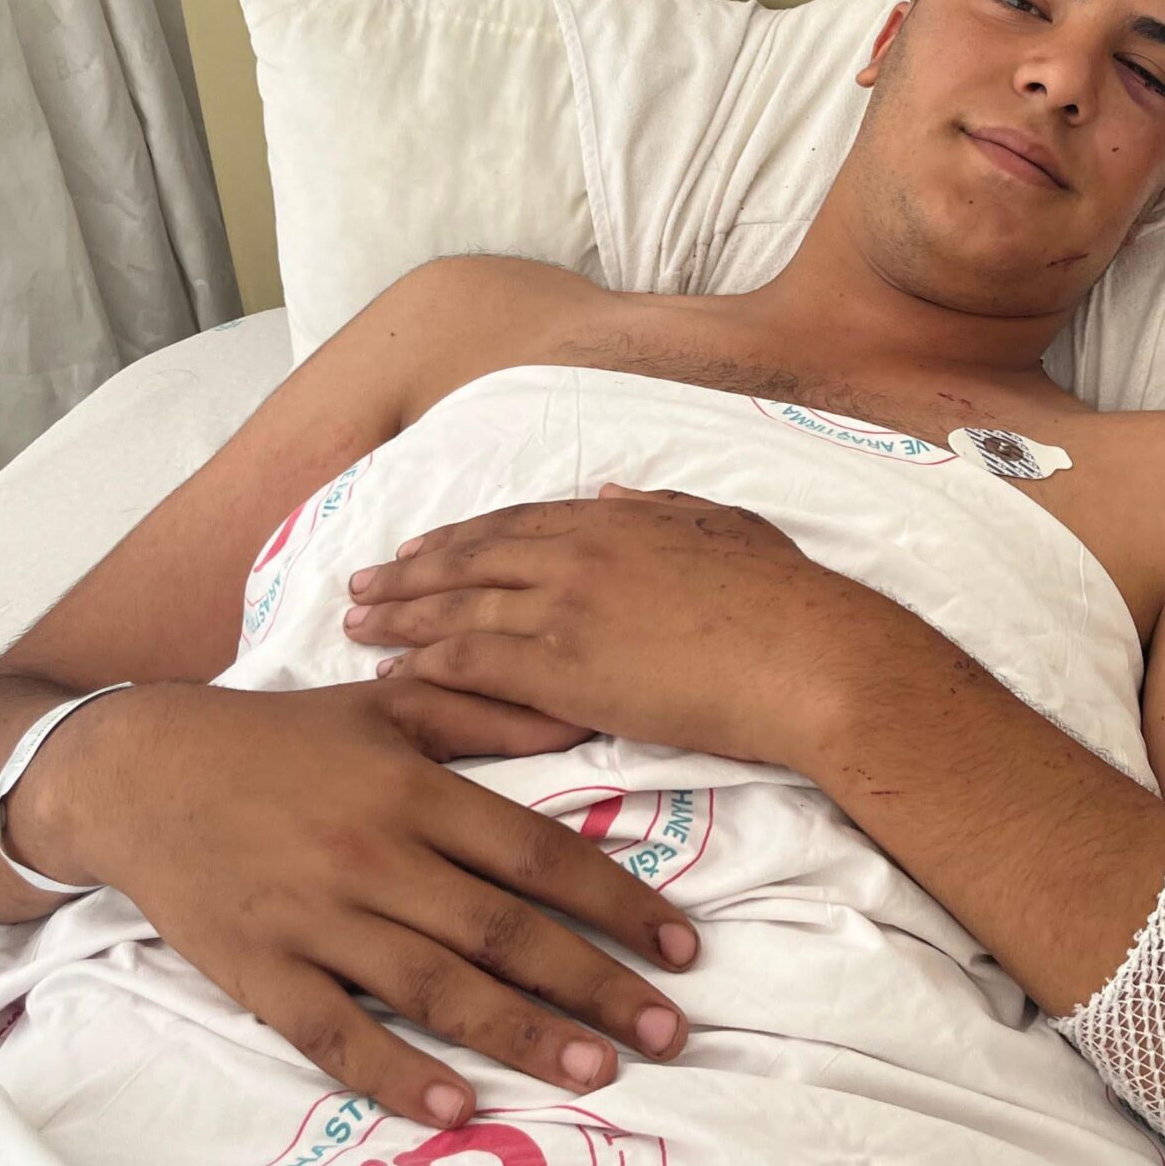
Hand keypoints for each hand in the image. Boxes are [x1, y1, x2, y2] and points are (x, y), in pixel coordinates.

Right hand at [12, 678, 700, 1129]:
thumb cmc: (276, 737)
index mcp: (414, 789)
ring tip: (595, 1072)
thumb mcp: (386, 704)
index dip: (618, 902)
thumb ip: (488, 710)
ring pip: (434, 987)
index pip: (538, 854)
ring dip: (521, 1034)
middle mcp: (374, 854)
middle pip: (502, 930)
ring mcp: (315, 916)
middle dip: (593, 984)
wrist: (138, 771)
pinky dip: (395, 1073)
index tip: (680, 947)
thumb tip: (588, 718)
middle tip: (667, 1030)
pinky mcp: (259, 968)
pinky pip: (335, 1032)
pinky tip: (456, 1106)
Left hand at [340, 486, 948, 768]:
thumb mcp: (722, 526)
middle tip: (361, 584)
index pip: (513, 524)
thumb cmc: (785, 598)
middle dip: (408, 572)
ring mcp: (564, 609)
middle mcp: (576, 553)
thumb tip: (613, 492)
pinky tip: (396, 673)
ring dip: (400, 616)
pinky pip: (474, 662)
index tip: (418, 548)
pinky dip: (427, 665)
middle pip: (469, 559)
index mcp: (614, 518)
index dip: (458, 538)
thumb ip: (658, 508)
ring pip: (457, 608)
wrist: (808, 655)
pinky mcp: (564, 670)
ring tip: (356, 626)